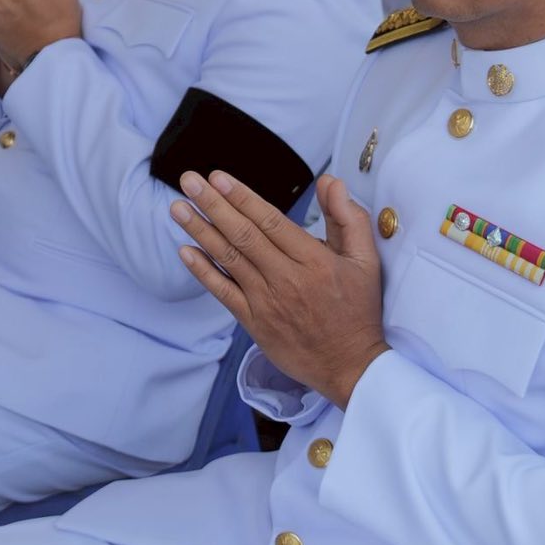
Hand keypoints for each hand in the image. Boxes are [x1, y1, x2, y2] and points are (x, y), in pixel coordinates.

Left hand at [171, 173, 388, 407]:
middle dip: (212, 205)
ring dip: (200, 231)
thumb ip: (348, 218)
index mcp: (313, 260)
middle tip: (188, 182)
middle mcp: (286, 279)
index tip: (218, 177)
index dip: (242, 197)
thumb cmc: (357, 311)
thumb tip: (330, 182)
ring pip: (229, 260)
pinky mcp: (254, 323)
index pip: (270, 221)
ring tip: (178, 208)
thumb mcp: (366, 260)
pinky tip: (186, 251)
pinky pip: (223, 293)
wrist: (350, 366)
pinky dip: (203, 272)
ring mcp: (267, 302)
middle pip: (243, 235)